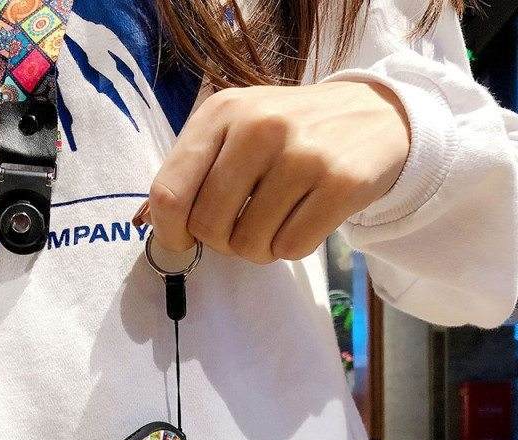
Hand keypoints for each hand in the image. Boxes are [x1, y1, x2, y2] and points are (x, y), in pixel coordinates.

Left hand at [134, 81, 410, 262]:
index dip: (169, 232)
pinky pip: (290, 248)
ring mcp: (302, 153)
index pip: (169, 194)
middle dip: (220, 242)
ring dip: (257, 249)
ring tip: (274, 222)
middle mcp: (259, 127)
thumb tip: (145, 223)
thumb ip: (190, 172)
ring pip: (249, 245)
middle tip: (240, 227)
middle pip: (208, 227)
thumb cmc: (286, 135)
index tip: (183, 240)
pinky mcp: (340, 182)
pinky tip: (303, 220)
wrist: (372, 117)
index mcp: (221, 113)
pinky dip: (291, 247)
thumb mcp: (233, 132)